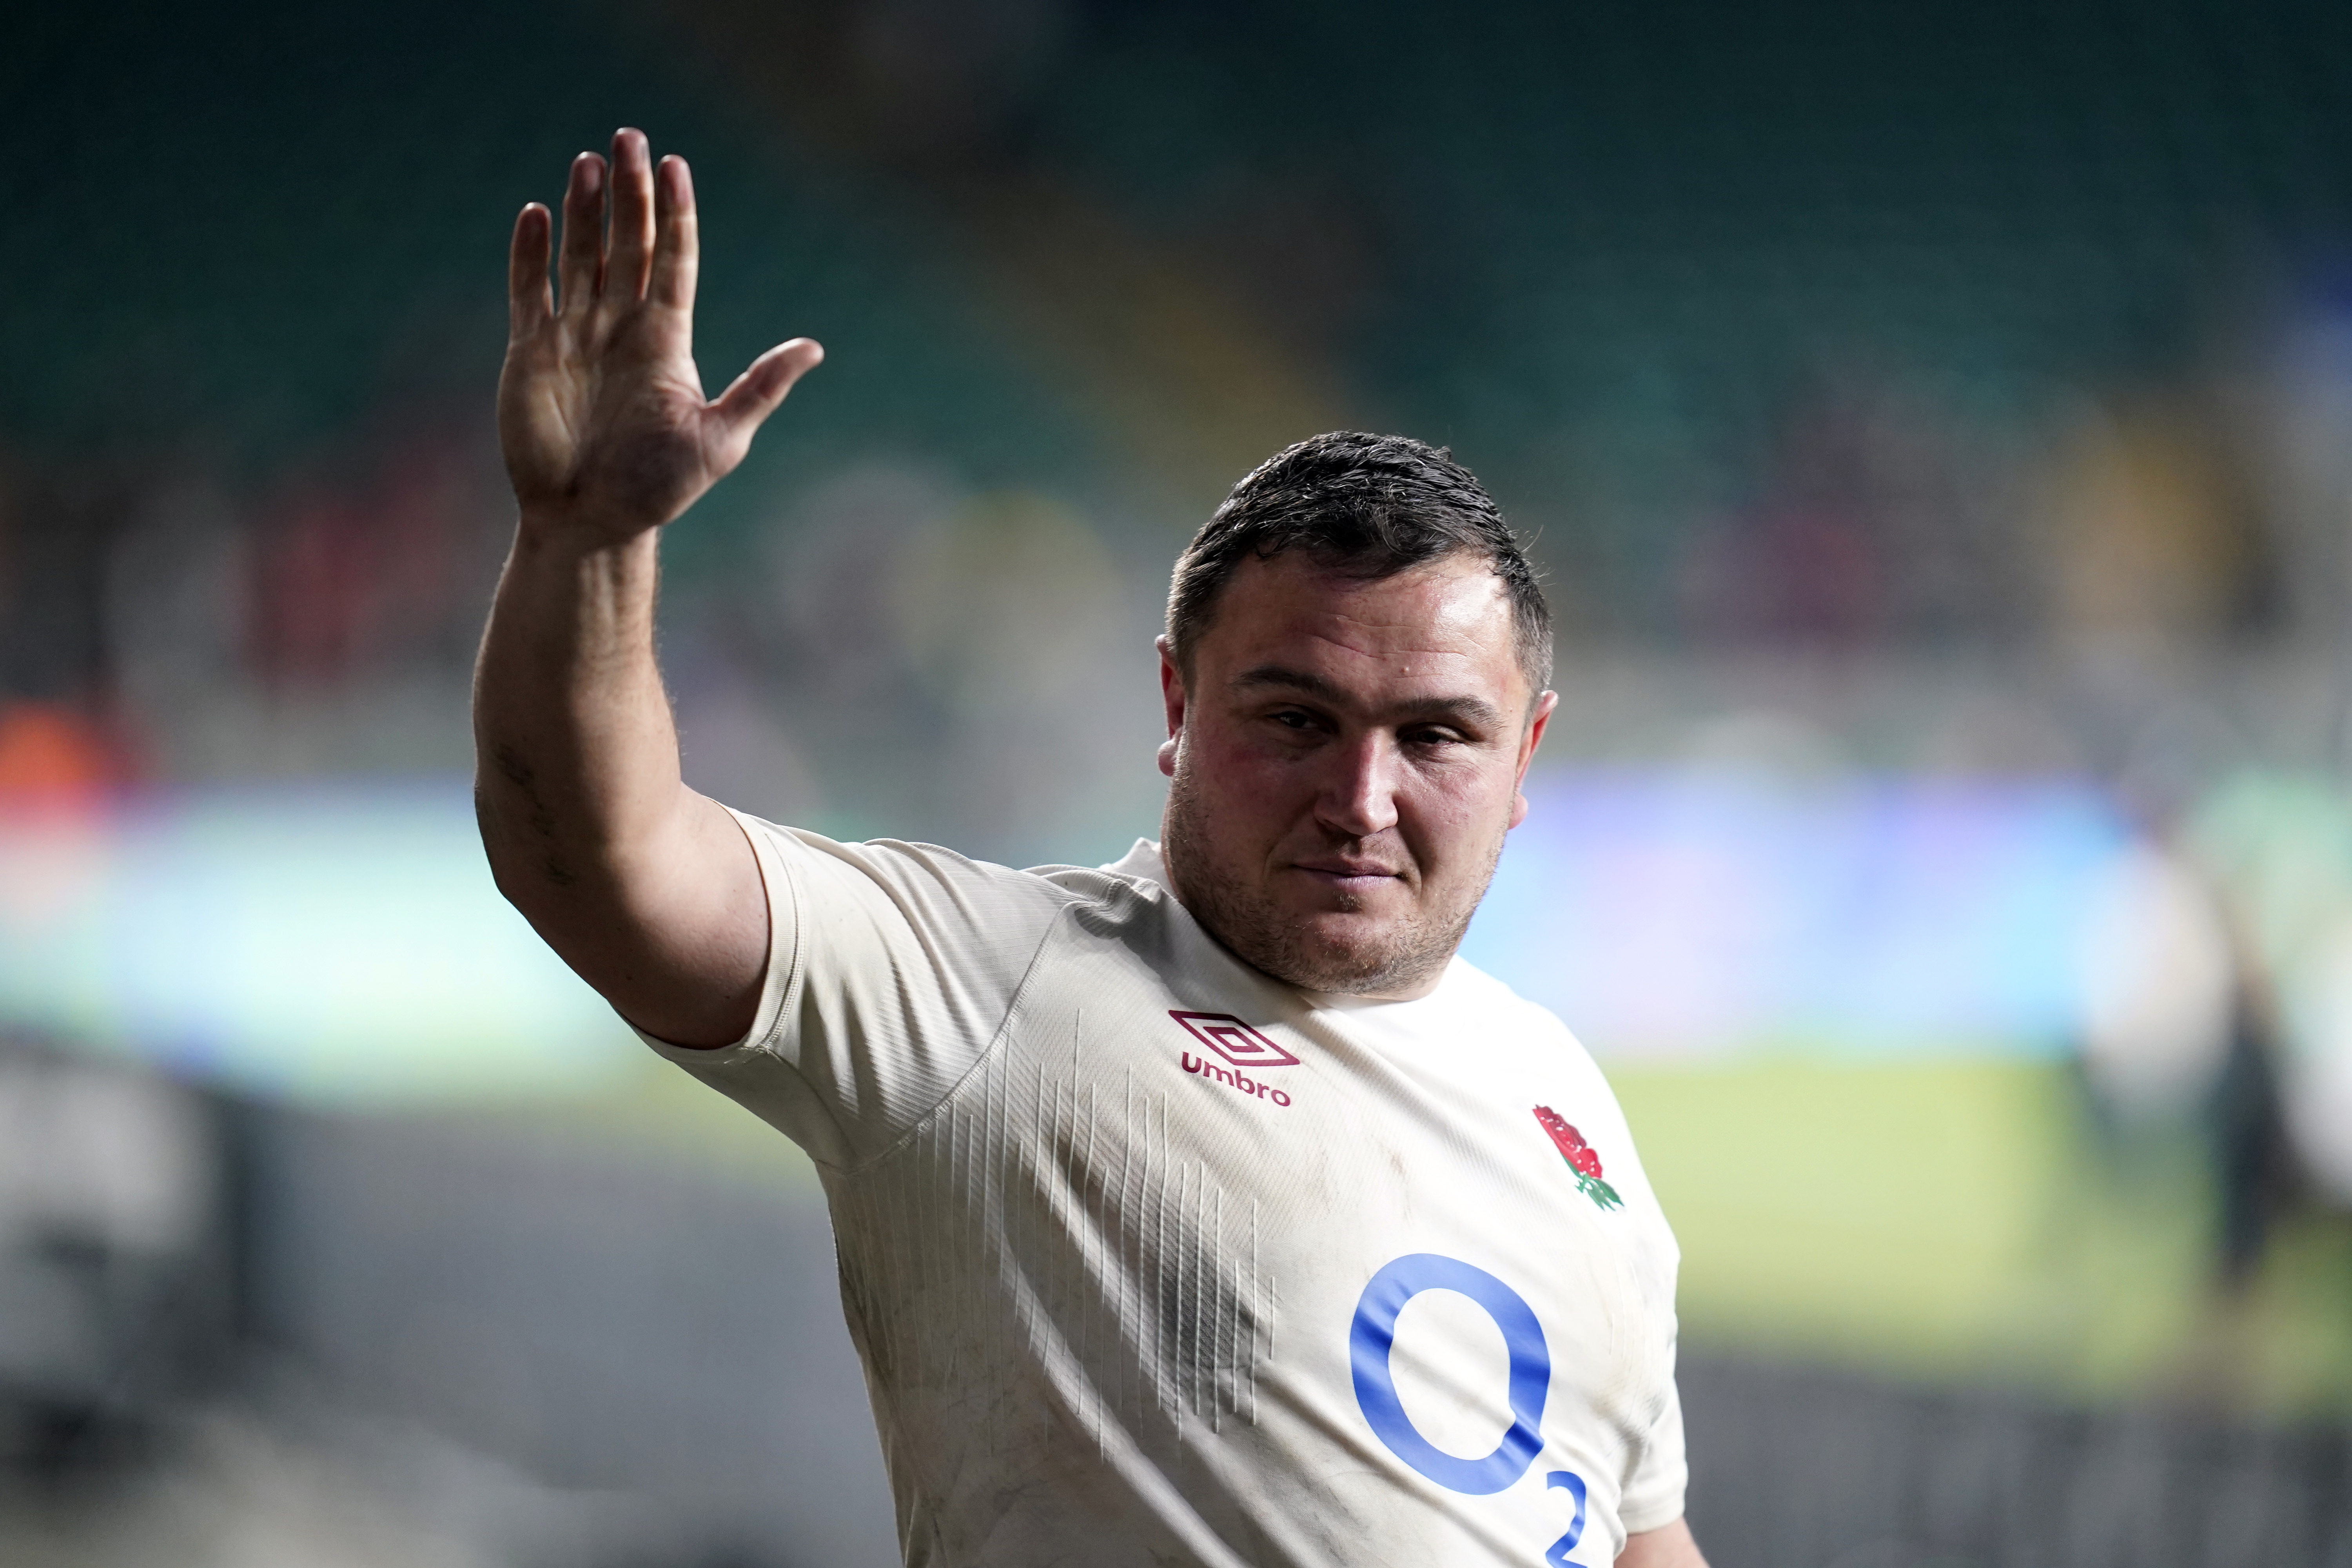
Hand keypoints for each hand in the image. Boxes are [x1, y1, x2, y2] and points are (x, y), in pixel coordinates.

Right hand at [498, 128, 822, 543]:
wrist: (593, 522)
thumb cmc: (657, 488)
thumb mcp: (721, 439)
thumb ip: (761, 388)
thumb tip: (814, 348)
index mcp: (666, 340)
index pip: (675, 261)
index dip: (675, 213)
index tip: (674, 165)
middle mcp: (621, 326)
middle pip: (627, 245)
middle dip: (628, 194)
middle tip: (628, 139)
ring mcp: (575, 334)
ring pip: (580, 257)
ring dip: (583, 210)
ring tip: (587, 163)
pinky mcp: (531, 351)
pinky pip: (530, 291)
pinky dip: (530, 254)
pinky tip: (537, 214)